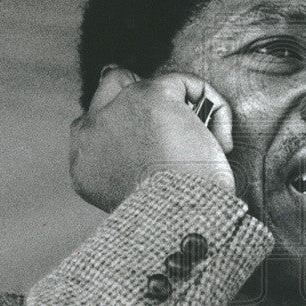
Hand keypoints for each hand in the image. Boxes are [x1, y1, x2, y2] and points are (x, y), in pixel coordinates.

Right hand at [70, 66, 234, 212]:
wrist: (180, 220)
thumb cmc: (170, 219)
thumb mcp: (135, 198)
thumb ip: (129, 167)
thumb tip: (154, 143)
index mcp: (84, 164)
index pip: (98, 124)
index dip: (132, 126)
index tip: (161, 148)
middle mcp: (90, 133)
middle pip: (114, 85)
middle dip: (147, 99)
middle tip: (181, 129)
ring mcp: (118, 109)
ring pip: (153, 84)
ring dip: (185, 109)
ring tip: (207, 143)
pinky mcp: (150, 96)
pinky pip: (186, 84)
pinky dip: (214, 107)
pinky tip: (221, 141)